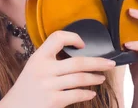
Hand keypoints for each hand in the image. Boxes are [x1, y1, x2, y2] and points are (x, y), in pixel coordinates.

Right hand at [0, 31, 116, 107]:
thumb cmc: (27, 88)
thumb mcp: (34, 67)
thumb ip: (50, 59)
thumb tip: (78, 53)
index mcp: (38, 58)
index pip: (57, 37)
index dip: (73, 37)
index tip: (83, 44)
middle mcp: (43, 70)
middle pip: (77, 62)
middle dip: (98, 62)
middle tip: (110, 63)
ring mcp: (48, 86)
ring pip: (80, 79)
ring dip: (95, 78)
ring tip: (102, 78)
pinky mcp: (52, 101)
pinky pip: (76, 95)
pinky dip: (87, 93)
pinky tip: (91, 93)